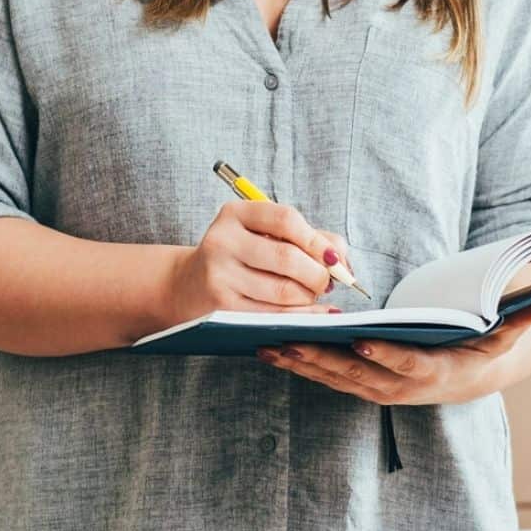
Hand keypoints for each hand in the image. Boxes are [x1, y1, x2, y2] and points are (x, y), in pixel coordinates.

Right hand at [167, 201, 348, 324]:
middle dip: (318, 274)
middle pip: (288, 258)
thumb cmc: (240, 257)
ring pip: (283, 290)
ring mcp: (219, 275)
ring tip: (311, 295)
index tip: (333, 258)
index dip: (318, 241)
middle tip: (325, 282)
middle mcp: (222, 241)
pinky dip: (299, 315)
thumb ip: (308, 238)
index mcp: (235, 215)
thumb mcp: (264, 234)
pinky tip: (310, 313)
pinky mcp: (221, 306)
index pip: (286, 220)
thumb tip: (343, 263)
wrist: (188, 285)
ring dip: (308, 296)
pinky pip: (272, 314)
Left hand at [257, 299, 530, 404]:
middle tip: (287, 341)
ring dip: (298, 363)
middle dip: (318, 358)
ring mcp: (373, 390)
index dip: (383, 355)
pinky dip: (297, 365)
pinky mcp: (357, 386)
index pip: (404, 364)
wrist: (469, 380)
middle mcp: (396, 388)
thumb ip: (522, 320)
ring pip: (330, 378)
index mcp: (430, 374)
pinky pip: (323, 377)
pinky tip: (270, 350)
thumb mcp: (504, 336)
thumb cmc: (481, 350)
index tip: (360, 341)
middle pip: (353, 373)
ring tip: (266, 345)